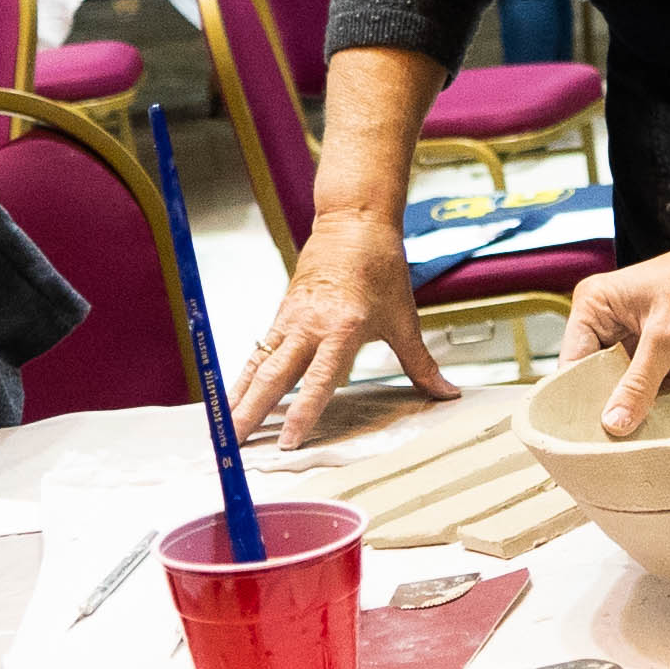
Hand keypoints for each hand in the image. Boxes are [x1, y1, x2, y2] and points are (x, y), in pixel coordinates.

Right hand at [235, 208, 458, 444]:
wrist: (354, 223)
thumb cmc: (380, 267)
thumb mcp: (404, 318)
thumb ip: (421, 363)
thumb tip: (446, 393)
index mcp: (343, 327)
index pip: (320, 379)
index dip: (303, 411)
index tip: (289, 440)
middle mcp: (310, 325)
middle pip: (275, 376)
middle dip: (252, 413)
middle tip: (235, 445)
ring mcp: (291, 320)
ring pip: (258, 366)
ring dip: (239, 399)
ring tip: (223, 430)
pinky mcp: (281, 315)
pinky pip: (258, 353)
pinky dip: (242, 378)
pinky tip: (231, 399)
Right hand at [561, 233, 669, 434]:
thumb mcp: (666, 333)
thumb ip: (639, 382)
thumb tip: (613, 425)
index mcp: (596, 307)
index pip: (573, 363)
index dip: (577, 399)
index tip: (582, 438)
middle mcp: (613, 325)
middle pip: (598, 380)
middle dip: (607, 411)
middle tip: (609, 450)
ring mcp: (642, 343)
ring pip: (628, 390)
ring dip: (635, 414)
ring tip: (633, 449)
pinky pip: (656, 392)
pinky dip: (660, 410)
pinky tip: (661, 434)